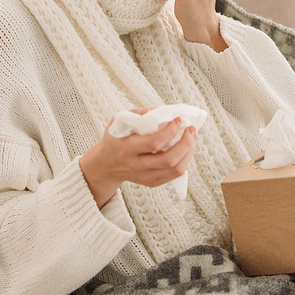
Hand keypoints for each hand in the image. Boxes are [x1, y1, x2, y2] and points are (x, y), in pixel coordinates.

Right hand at [79, 110, 196, 207]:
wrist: (104, 165)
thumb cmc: (114, 139)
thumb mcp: (118, 121)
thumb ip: (138, 114)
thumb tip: (159, 112)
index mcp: (127, 148)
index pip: (154, 143)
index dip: (170, 131)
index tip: (177, 120)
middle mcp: (136, 165)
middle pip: (169, 159)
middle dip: (186, 143)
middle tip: (190, 130)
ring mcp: (144, 176)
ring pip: (175, 170)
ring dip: (188, 152)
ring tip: (190, 138)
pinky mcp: (151, 182)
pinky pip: (174, 176)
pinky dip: (184, 162)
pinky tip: (185, 150)